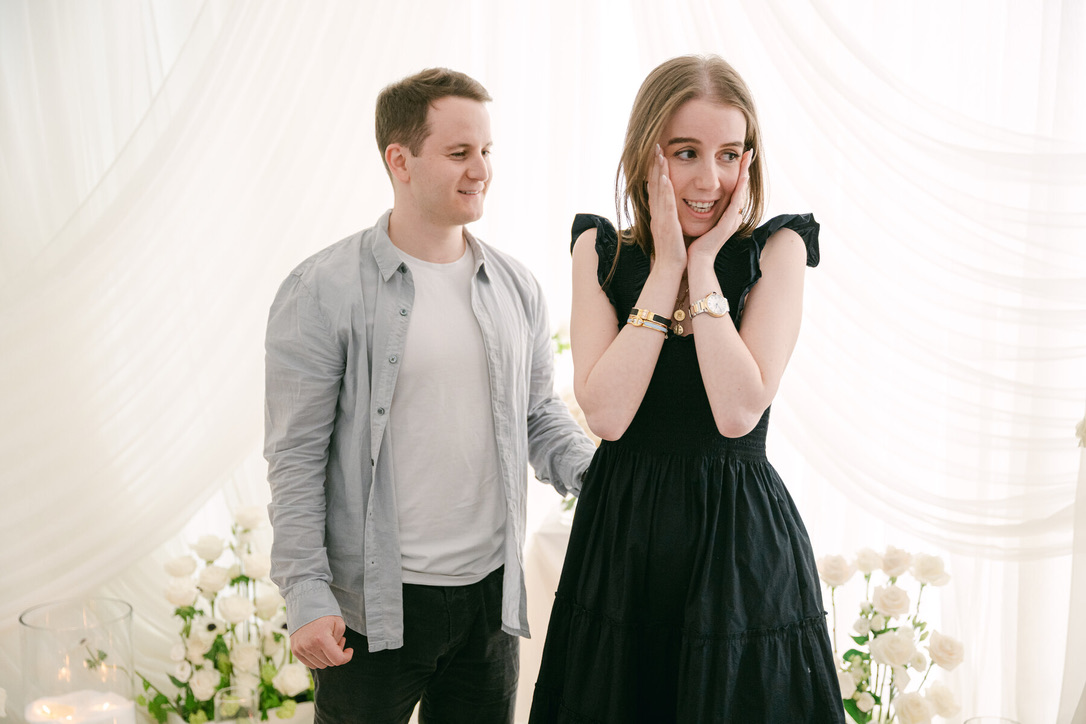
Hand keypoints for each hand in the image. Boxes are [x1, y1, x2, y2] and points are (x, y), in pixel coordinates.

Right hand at [290, 615, 353, 668]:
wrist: (304, 604)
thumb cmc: (323, 612)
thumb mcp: (338, 623)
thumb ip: (340, 642)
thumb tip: (337, 652)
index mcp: (321, 639)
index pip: (337, 660)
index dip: (346, 657)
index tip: (349, 650)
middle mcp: (308, 646)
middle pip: (329, 663)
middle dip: (336, 654)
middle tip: (338, 640)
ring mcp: (300, 649)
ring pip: (320, 665)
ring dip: (326, 656)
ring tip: (328, 641)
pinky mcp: (295, 650)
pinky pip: (310, 663)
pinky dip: (317, 658)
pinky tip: (320, 646)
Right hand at [647, 144, 686, 271]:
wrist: (670, 268)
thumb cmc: (673, 252)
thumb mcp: (671, 230)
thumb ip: (672, 218)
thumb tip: (675, 209)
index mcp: (659, 214)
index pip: (656, 188)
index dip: (655, 171)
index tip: (657, 155)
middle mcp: (657, 213)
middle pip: (654, 185)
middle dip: (654, 165)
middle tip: (655, 146)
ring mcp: (660, 218)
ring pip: (658, 190)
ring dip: (658, 172)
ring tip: (659, 154)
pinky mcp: (666, 224)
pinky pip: (664, 204)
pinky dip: (664, 190)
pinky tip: (664, 177)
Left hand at [686, 149, 753, 264]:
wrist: (697, 260)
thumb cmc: (698, 244)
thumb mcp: (705, 225)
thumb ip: (712, 215)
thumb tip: (721, 208)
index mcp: (725, 214)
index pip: (734, 189)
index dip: (738, 173)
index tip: (740, 158)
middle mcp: (732, 215)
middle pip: (741, 187)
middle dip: (745, 169)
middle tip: (750, 151)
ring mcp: (732, 219)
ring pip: (741, 191)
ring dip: (745, 173)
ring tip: (748, 158)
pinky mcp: (728, 223)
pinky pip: (735, 202)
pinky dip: (740, 188)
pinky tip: (742, 176)